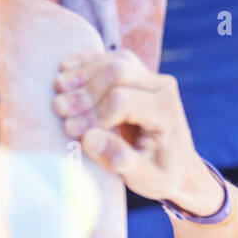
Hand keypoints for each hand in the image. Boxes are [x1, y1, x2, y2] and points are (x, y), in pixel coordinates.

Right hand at [52, 49, 208, 206]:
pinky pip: (109, 58)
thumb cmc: (162, 175)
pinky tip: (65, 70)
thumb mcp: (146, 179)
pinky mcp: (137, 72)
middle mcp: (162, 86)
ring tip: (57, 91)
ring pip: (111, 62)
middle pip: (116, 73)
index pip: (123, 101)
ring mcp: (150, 76)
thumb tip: (87, 139)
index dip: (94, 114)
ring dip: (81, 75)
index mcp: (166, 111)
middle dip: (84, 91)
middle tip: (58, 108)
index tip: (74, 132)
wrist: (180, 167)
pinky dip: (86, 63)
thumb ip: (120, 161)